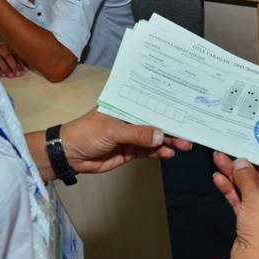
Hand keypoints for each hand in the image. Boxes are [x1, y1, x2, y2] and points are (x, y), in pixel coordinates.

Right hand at [0, 39, 28, 77]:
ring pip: (0, 61)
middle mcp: (1, 49)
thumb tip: (29, 65)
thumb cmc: (3, 51)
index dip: (22, 62)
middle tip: (19, 74)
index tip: (26, 70)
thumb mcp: (10, 50)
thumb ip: (18, 56)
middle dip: (14, 66)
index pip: (16, 54)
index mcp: (9, 46)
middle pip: (8, 57)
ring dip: (6, 69)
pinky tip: (3, 75)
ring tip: (12, 76)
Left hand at [60, 110, 192, 174]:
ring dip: (168, 141)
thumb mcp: (112, 130)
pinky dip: (158, 152)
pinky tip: (169, 153)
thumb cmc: (87, 133)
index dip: (166, 106)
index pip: (148, 103)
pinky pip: (148, 151)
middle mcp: (130, 119)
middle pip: (154, 122)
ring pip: (154, 138)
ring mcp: (131, 136)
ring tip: (184, 145)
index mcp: (124, 106)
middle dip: (171, 127)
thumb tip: (160, 134)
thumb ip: (137, 133)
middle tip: (188, 134)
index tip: (184, 108)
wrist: (70, 155)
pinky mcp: (130, 151)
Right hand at [213, 153, 258, 258]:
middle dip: (248, 161)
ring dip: (234, 173)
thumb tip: (241, 162)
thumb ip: (246, 177)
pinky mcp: (251, 218)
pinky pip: (240, 198)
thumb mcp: (256, 198)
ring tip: (218, 157)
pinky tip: (218, 178)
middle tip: (234, 145)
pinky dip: (230, 189)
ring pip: (249, 185)